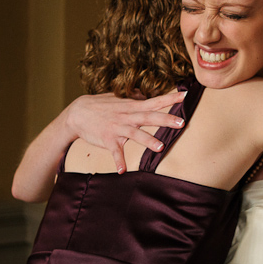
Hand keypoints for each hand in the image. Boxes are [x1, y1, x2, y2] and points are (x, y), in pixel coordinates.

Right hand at [64, 90, 186, 172]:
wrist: (77, 113)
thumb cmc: (101, 105)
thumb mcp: (119, 98)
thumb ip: (134, 97)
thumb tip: (146, 93)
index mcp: (132, 106)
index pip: (155, 101)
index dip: (170, 99)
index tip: (185, 96)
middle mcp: (127, 116)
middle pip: (149, 117)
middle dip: (166, 119)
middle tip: (182, 122)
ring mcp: (117, 128)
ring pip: (135, 134)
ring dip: (147, 140)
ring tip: (160, 148)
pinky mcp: (107, 139)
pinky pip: (114, 151)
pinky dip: (118, 161)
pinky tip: (122, 170)